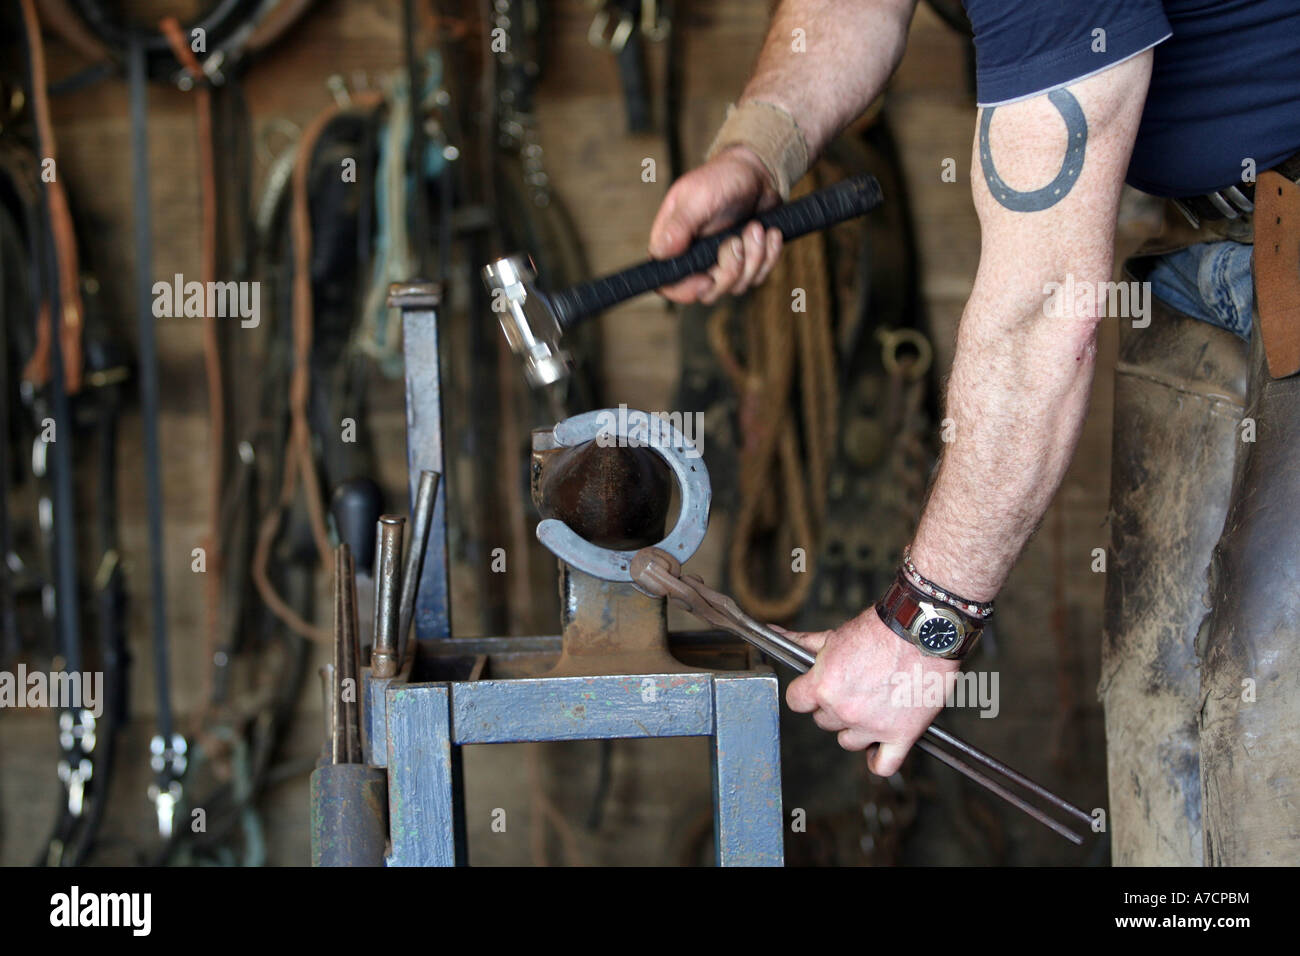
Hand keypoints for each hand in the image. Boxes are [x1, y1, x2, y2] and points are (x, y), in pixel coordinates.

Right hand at [647, 146, 784, 304]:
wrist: (756, 173)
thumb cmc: (721, 179)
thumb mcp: (697, 197)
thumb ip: (679, 226)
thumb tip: (660, 253)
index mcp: (674, 245)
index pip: (668, 284)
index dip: (685, 291)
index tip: (707, 279)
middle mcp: (695, 259)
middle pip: (708, 292)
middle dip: (729, 270)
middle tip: (737, 240)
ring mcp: (721, 263)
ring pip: (737, 286)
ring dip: (753, 257)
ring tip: (756, 228)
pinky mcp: (746, 263)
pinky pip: (758, 276)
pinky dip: (769, 255)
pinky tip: (769, 233)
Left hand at [785, 606, 960, 775]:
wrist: (923, 630)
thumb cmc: (882, 629)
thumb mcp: (835, 635)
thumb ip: (802, 642)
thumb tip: (775, 632)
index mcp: (824, 686)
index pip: (797, 702)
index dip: (807, 694)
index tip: (817, 690)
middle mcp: (844, 710)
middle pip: (824, 721)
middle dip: (834, 707)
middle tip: (853, 689)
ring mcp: (872, 726)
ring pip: (849, 741)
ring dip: (856, 729)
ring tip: (871, 707)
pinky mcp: (901, 735)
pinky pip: (883, 765)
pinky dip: (879, 760)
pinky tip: (880, 746)